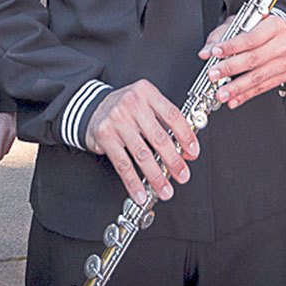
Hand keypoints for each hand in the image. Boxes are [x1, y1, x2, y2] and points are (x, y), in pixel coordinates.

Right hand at [84, 80, 199, 205]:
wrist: (93, 107)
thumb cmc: (126, 107)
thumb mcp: (146, 103)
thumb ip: (165, 122)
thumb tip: (186, 149)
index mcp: (147, 92)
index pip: (172, 115)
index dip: (186, 135)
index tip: (193, 152)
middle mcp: (131, 103)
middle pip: (158, 137)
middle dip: (173, 160)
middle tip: (182, 175)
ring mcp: (117, 120)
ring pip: (141, 153)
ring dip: (156, 176)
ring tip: (165, 190)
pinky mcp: (105, 136)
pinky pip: (122, 163)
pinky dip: (133, 182)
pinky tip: (140, 192)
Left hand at [199, 12, 285, 109]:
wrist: (285, 34)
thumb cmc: (261, 26)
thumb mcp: (241, 22)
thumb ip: (222, 35)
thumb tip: (207, 52)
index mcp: (273, 25)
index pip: (250, 38)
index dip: (232, 46)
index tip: (216, 52)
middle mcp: (282, 44)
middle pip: (253, 59)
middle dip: (230, 68)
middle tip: (213, 75)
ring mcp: (283, 61)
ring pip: (258, 77)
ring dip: (237, 88)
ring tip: (221, 93)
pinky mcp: (283, 75)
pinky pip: (262, 88)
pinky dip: (245, 95)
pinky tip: (233, 99)